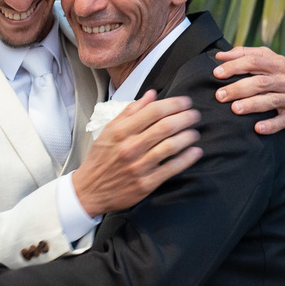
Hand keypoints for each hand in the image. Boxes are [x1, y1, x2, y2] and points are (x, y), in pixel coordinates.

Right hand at [70, 91, 202, 216]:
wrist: (89, 191)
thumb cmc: (100, 159)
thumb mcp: (109, 131)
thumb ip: (130, 111)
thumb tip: (152, 94)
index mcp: (120, 132)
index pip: (153, 111)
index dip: (174, 104)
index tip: (185, 102)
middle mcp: (130, 148)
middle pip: (165, 127)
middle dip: (185, 117)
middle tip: (195, 115)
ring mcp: (138, 167)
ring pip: (170, 146)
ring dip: (188, 136)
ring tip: (194, 132)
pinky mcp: (145, 184)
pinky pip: (171, 168)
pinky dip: (187, 158)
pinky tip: (195, 151)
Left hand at [213, 47, 284, 133]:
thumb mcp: (272, 60)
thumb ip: (246, 54)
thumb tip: (220, 55)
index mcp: (278, 65)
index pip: (254, 62)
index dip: (234, 66)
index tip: (217, 73)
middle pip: (260, 82)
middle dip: (238, 88)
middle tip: (219, 95)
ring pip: (271, 100)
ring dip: (252, 104)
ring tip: (235, 108)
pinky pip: (283, 121)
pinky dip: (271, 125)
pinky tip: (258, 128)